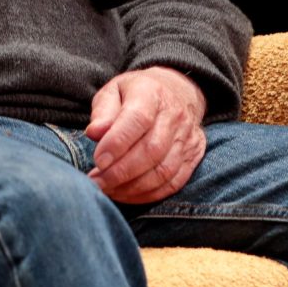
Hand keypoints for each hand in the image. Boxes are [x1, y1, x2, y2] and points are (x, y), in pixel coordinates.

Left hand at [85, 67, 207, 203]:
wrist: (176, 92)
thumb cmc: (135, 95)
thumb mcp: (113, 92)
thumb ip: (102, 112)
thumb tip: (93, 133)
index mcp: (152, 94)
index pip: (138, 119)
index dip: (117, 143)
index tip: (98, 161)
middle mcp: (175, 115)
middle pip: (152, 150)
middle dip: (121, 172)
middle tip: (97, 182)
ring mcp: (188, 137)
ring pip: (164, 171)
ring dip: (133, 187)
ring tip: (108, 189)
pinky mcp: (194, 156)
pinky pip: (173, 183)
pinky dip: (148, 195)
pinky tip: (127, 194)